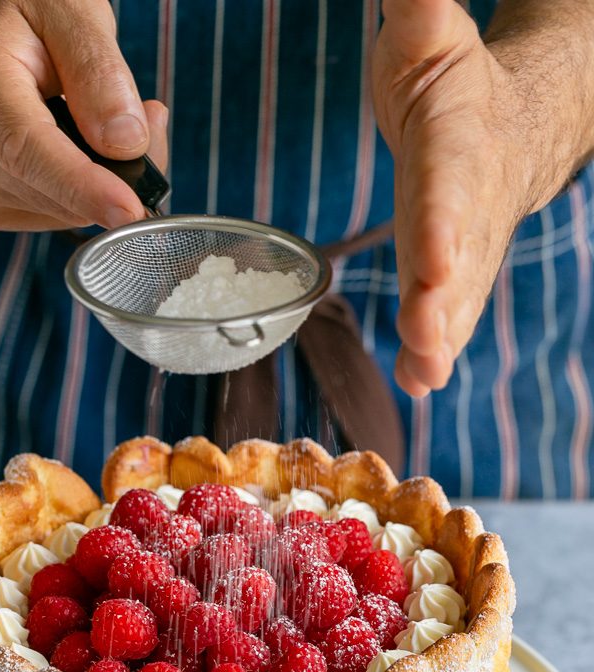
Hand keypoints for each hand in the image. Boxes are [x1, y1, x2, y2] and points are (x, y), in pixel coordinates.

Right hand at [0, 0, 167, 230]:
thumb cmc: (16, 15)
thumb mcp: (64, 10)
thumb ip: (97, 71)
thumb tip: (126, 143)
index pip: (28, 152)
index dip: (83, 187)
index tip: (129, 210)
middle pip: (64, 193)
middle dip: (124, 169)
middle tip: (149, 115)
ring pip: (70, 211)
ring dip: (107, 179)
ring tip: (108, 119)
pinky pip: (59, 215)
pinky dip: (85, 191)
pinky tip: (80, 147)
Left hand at [373, 0, 543, 395]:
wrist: (505, 124)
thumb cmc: (455, 80)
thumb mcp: (429, 30)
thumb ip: (419, 4)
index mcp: (458, 143)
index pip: (450, 187)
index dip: (443, 225)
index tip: (434, 259)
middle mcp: (467, 205)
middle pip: (457, 257)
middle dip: (442, 300)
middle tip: (427, 337)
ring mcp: (465, 246)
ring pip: (456, 297)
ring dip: (440, 339)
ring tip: (425, 374)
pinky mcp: (451, 274)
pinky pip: (447, 314)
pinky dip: (434, 348)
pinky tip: (419, 381)